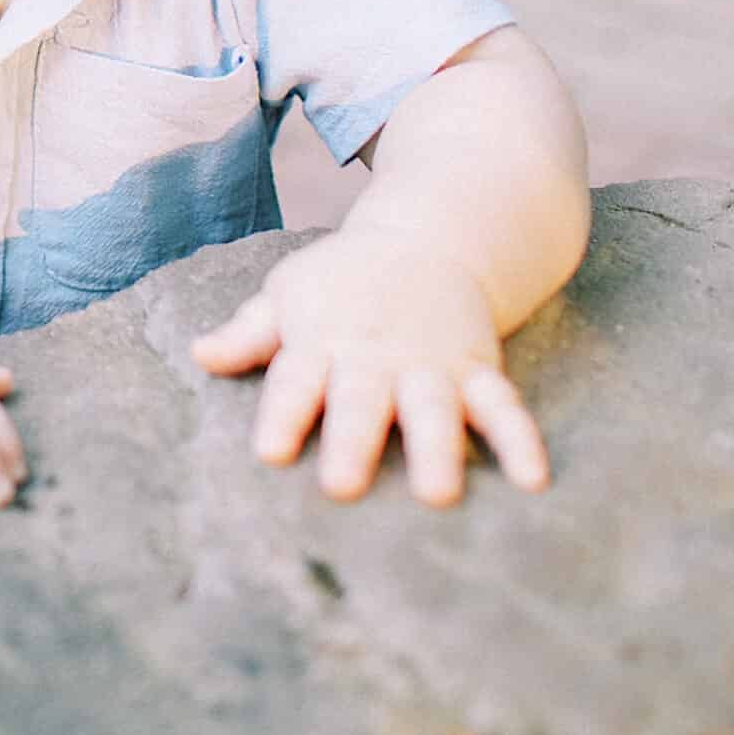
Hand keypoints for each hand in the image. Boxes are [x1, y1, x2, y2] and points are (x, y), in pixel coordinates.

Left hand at [189, 225, 549, 505]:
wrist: (429, 239)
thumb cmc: (342, 281)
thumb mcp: (288, 294)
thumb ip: (248, 333)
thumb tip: (200, 355)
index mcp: (322, 341)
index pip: (295, 381)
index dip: (283, 416)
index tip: (270, 453)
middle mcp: (376, 356)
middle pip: (361, 401)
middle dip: (353, 441)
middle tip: (343, 487)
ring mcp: (431, 364)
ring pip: (433, 407)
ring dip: (435, 448)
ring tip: (439, 496)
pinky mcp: (477, 369)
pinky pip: (502, 405)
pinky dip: (520, 440)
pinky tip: (534, 481)